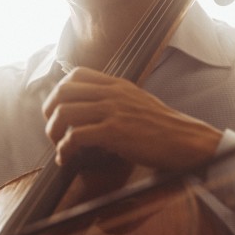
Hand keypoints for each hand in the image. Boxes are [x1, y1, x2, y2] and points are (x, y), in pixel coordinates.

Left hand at [43, 67, 221, 170]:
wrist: (185, 140)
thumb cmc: (163, 127)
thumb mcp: (137, 102)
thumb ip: (115, 100)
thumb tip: (90, 111)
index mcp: (117, 84)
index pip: (75, 75)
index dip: (58, 92)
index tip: (57, 111)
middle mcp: (112, 93)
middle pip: (62, 92)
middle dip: (49, 112)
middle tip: (52, 131)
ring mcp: (112, 111)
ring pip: (64, 113)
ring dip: (54, 133)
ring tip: (59, 147)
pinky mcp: (114, 132)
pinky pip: (76, 137)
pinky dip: (64, 150)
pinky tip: (67, 159)